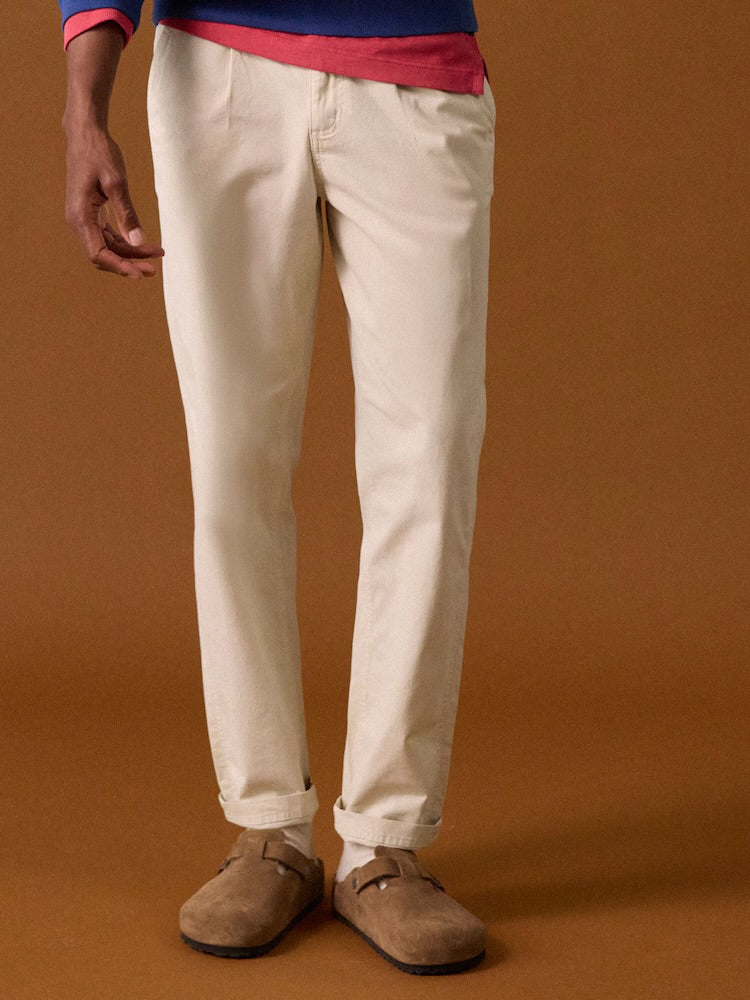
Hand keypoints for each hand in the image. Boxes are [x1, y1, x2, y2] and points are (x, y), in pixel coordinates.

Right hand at [64, 123, 163, 277]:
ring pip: (108, 247)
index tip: (141, 273)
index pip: (99, 254)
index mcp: (80, 216)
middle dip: (128, 264)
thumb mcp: (117, 183)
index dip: (120, 267)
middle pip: (104, 255)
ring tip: (157, 254)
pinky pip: (108, 236)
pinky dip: (126, 242)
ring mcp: (83, 219)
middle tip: (154, 269)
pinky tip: (145, 244)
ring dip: (131, 255)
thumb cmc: (99, 153)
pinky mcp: (91, 214)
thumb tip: (138, 242)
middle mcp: (78, 222)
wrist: (85, 134)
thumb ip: (127, 214)